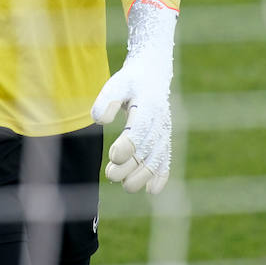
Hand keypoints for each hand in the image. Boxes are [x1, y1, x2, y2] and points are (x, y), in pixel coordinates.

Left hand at [90, 0, 177, 193]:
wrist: (153, 73)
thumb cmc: (130, 81)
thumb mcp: (116, 83)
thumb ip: (107, 99)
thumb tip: (100, 120)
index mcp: (148, 106)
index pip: (140, 130)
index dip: (128, 146)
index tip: (113, 156)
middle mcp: (159, 121)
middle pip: (148, 149)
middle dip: (130, 166)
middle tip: (110, 174)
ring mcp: (164, 132)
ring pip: (157, 159)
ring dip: (142, 176)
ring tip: (124, 186)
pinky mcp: (164, 140)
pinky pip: (166, 160)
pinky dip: (161, 176)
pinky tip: (152, 191)